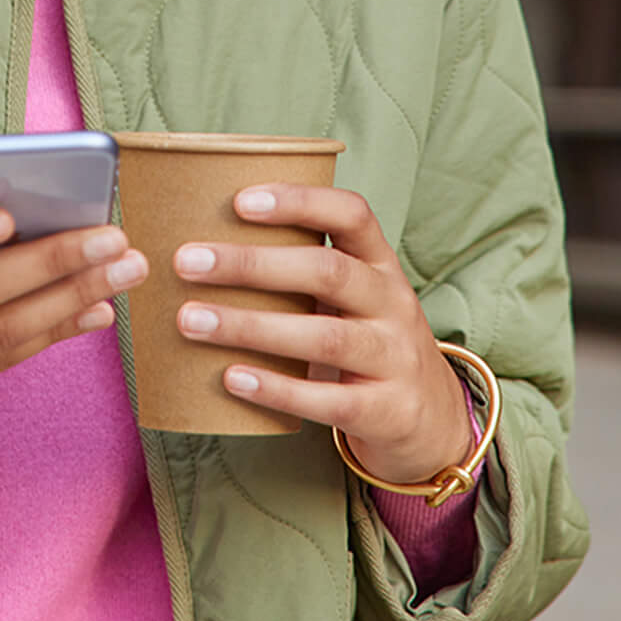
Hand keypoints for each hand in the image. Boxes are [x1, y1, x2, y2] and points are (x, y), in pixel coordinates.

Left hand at [171, 183, 469, 484]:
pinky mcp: (386, 411)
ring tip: (191, 321)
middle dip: (252, 264)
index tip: (240, 200)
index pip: (352, 214)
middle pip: (327, 272)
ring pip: (324, 336)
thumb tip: (201, 249)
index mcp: (379, 264)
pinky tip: (232, 378)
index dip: (300, 202)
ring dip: (250, 326)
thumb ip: (298, 272)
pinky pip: (329, 399)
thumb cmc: (365, 341)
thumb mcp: (350, 298)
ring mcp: (395, 358)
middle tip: (187, 262)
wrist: (433, 420)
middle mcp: (393, 304)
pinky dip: (277, 388)